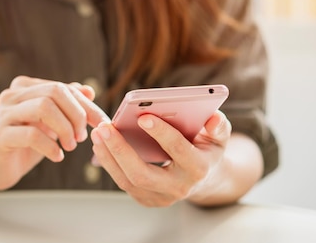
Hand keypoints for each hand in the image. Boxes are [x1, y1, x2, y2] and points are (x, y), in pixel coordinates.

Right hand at [0, 75, 109, 190]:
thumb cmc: (27, 143)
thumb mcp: (50, 122)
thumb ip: (67, 104)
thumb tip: (89, 90)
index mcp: (24, 87)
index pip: (62, 87)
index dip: (86, 105)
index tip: (102, 123)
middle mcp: (11, 95)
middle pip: (54, 92)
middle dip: (76, 114)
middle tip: (82, 136)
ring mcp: (3, 114)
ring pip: (43, 107)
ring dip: (65, 128)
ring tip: (71, 145)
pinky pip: (31, 134)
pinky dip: (50, 146)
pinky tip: (57, 156)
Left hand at [90, 110, 230, 206]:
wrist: (203, 178)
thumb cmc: (206, 150)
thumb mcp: (218, 137)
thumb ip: (218, 127)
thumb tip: (213, 117)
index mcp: (198, 169)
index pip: (178, 151)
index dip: (162, 133)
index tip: (143, 116)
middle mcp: (178, 188)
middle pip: (142, 173)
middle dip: (120, 149)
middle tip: (104, 127)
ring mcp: (160, 197)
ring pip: (127, 180)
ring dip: (108, 155)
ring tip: (98, 132)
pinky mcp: (145, 199)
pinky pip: (123, 181)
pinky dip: (109, 162)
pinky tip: (100, 144)